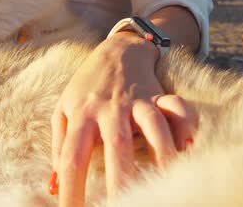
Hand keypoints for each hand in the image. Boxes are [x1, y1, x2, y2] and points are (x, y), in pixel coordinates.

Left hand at [50, 32, 196, 205]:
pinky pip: (177, 109)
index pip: (73, 156)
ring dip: (162, 153)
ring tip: (167, 180)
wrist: (118, 50)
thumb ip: (59, 145)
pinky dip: (186, 125)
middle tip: (122, 204)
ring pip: (154, 126)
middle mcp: (110, 108)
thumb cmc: (87, 87)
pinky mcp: (159, 96)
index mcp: (82, 114)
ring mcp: (137, 100)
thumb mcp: (64, 109)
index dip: (71, 188)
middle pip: (117, 145)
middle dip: (121, 179)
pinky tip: (188, 147)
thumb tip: (54, 185)